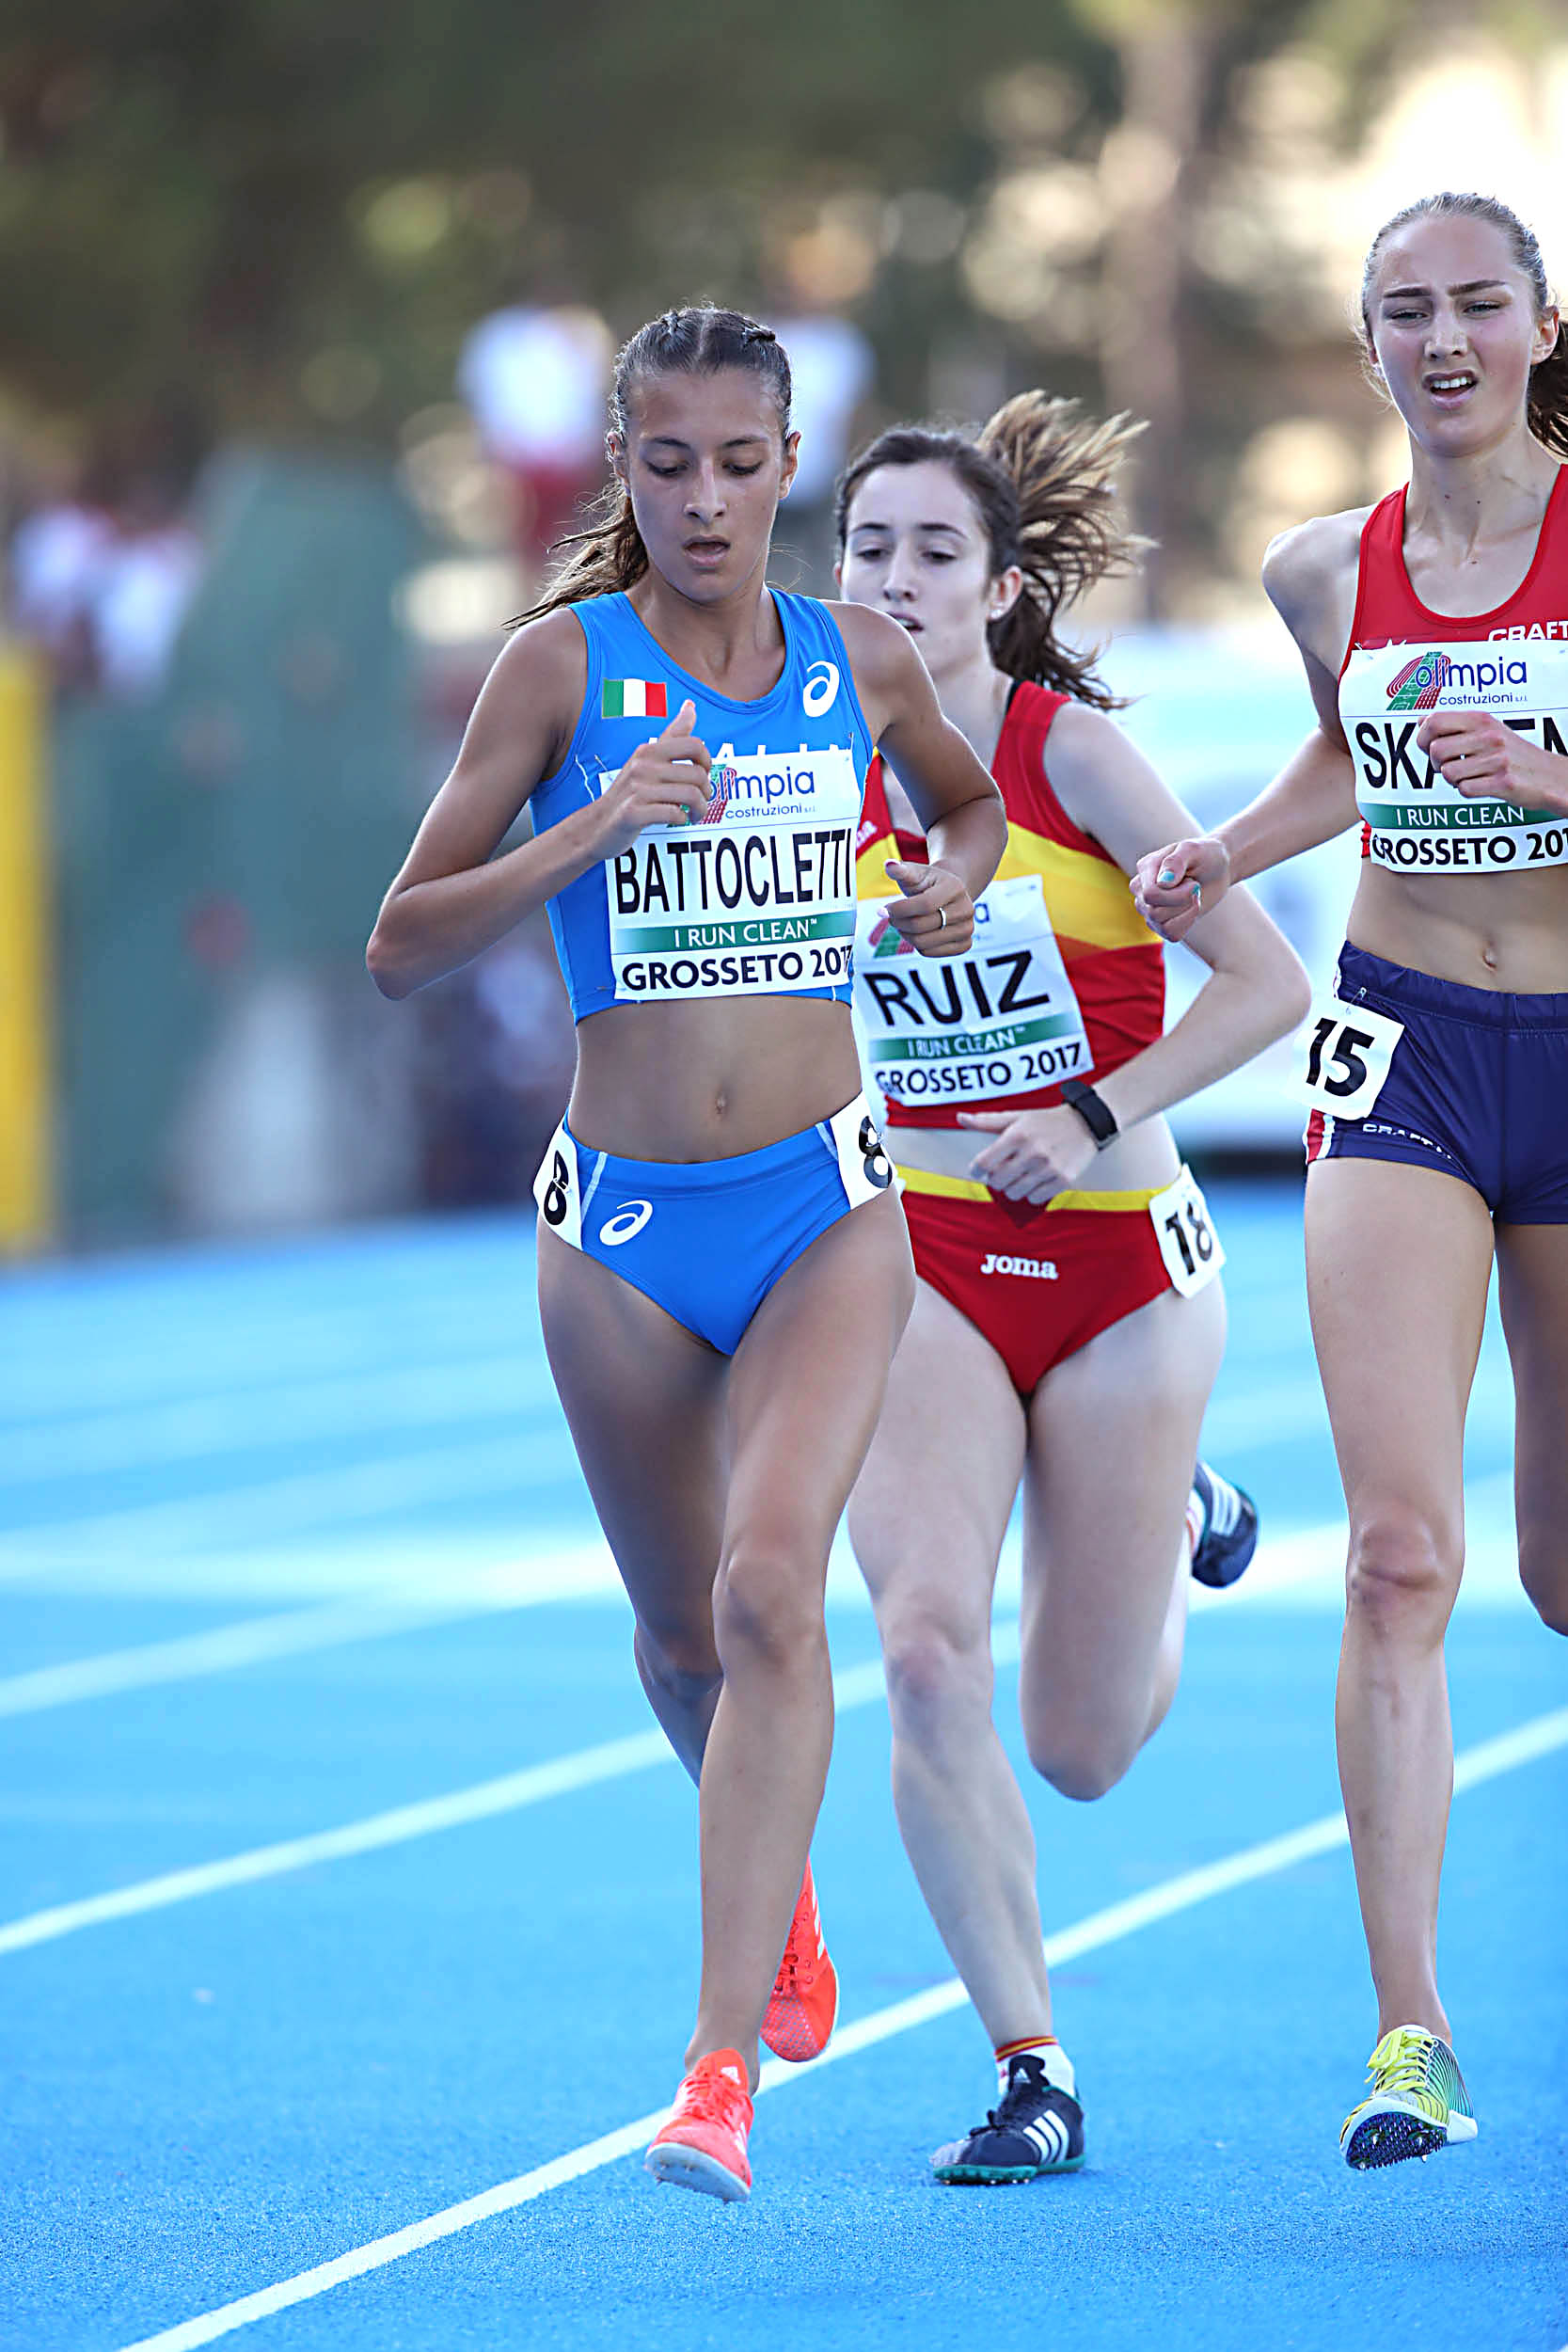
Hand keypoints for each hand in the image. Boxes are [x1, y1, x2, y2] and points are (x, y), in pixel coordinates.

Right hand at [594, 700, 712, 852]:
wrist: (598, 824)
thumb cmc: (628, 792)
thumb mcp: (646, 759)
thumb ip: (672, 735)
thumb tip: (690, 705)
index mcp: (649, 751)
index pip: (694, 744)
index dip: (707, 761)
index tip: (704, 774)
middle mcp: (642, 766)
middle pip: (697, 774)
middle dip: (706, 792)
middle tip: (700, 801)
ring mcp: (637, 789)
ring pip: (690, 795)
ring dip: (699, 809)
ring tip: (694, 815)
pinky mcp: (633, 813)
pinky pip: (673, 814)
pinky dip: (681, 820)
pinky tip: (677, 820)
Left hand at [868, 859, 974, 958]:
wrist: (950, 894)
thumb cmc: (928, 882)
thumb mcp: (914, 873)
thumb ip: (900, 870)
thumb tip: (889, 865)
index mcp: (955, 888)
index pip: (924, 905)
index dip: (900, 909)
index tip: (883, 909)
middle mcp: (966, 909)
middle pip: (921, 925)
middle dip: (898, 922)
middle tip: (890, 917)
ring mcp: (968, 929)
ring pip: (923, 942)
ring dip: (905, 934)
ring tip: (903, 923)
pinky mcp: (965, 944)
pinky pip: (930, 952)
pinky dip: (916, 945)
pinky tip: (915, 933)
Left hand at [957, 1105, 1097, 1202]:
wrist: (1086, 1123)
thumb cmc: (1046, 1121)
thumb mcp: (1017, 1116)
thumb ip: (987, 1121)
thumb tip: (960, 1118)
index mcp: (1017, 1135)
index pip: (984, 1163)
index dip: (976, 1171)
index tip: (978, 1171)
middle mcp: (1032, 1152)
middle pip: (997, 1182)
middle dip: (996, 1179)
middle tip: (1003, 1172)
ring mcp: (1049, 1168)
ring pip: (1015, 1193)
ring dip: (1014, 1188)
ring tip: (1021, 1176)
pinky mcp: (1063, 1180)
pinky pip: (1036, 1198)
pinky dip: (1032, 1193)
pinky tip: (1036, 1181)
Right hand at [1130, 836, 1228, 941]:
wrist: (1218, 868)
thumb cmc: (1205, 855)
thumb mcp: (1193, 850)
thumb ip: (1176, 861)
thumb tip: (1162, 883)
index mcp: (1145, 869)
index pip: (1150, 895)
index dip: (1176, 894)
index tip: (1193, 882)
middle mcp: (1142, 890)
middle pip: (1154, 912)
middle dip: (1183, 902)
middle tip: (1195, 887)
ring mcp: (1150, 908)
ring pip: (1162, 925)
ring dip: (1187, 912)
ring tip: (1193, 896)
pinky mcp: (1162, 923)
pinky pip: (1171, 934)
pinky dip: (1188, 923)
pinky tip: (1192, 909)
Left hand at [1415, 707, 1567, 808]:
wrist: (1549, 775)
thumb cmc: (1513, 753)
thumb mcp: (1487, 729)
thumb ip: (1454, 725)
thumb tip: (1421, 719)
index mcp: (1481, 719)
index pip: (1434, 721)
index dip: (1422, 737)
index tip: (1429, 747)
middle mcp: (1488, 736)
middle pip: (1435, 750)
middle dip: (1436, 764)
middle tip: (1451, 766)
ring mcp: (1496, 759)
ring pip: (1448, 773)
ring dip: (1453, 780)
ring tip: (1470, 775)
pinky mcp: (1502, 782)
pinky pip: (1464, 790)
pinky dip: (1467, 791)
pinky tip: (1481, 785)